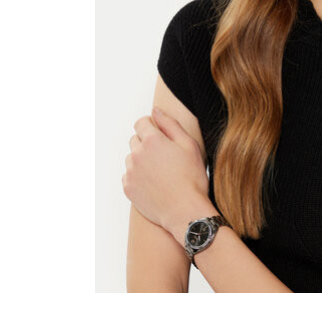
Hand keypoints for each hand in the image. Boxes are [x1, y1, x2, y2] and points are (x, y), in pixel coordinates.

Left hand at [122, 106, 213, 236]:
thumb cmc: (192, 178)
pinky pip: (129, 175)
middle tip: (164, 156)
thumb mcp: (189, 145)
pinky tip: (154, 183)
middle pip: (135, 139)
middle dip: (147, 143)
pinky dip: (138, 176)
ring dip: (142, 160)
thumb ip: (170, 124)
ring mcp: (131, 172)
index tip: (160, 135)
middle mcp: (137, 154)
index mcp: (152, 140)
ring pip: (132, 158)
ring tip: (160, 172)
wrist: (185, 211)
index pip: (141, 122)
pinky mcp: (128, 187)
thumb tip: (155, 110)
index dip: (151, 126)